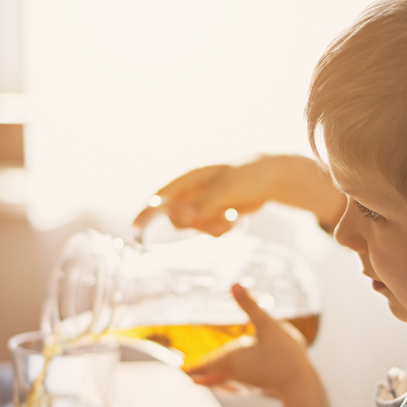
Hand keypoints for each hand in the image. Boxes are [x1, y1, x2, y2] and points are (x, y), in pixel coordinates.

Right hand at [134, 161, 272, 237]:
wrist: (271, 177)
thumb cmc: (248, 175)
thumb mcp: (227, 189)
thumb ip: (205, 204)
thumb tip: (184, 220)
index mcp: (189, 180)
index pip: (160, 197)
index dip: (146, 214)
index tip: (135, 230)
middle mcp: (192, 192)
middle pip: (176, 218)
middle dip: (193, 225)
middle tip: (215, 220)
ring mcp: (202, 204)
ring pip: (192, 227)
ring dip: (209, 229)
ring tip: (229, 220)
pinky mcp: (213, 213)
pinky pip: (206, 230)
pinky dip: (218, 230)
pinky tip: (233, 221)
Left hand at [187, 284, 309, 393]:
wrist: (301, 383)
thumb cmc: (284, 353)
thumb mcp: (267, 324)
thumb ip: (250, 305)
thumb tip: (234, 284)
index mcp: (231, 357)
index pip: (206, 364)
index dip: (194, 368)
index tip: (182, 370)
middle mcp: (234, 373)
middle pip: (211, 377)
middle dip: (199, 375)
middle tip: (189, 376)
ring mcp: (246, 384)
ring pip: (223, 385)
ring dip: (212, 383)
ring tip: (202, 383)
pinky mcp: (258, 390)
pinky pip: (237, 391)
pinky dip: (229, 389)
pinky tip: (233, 390)